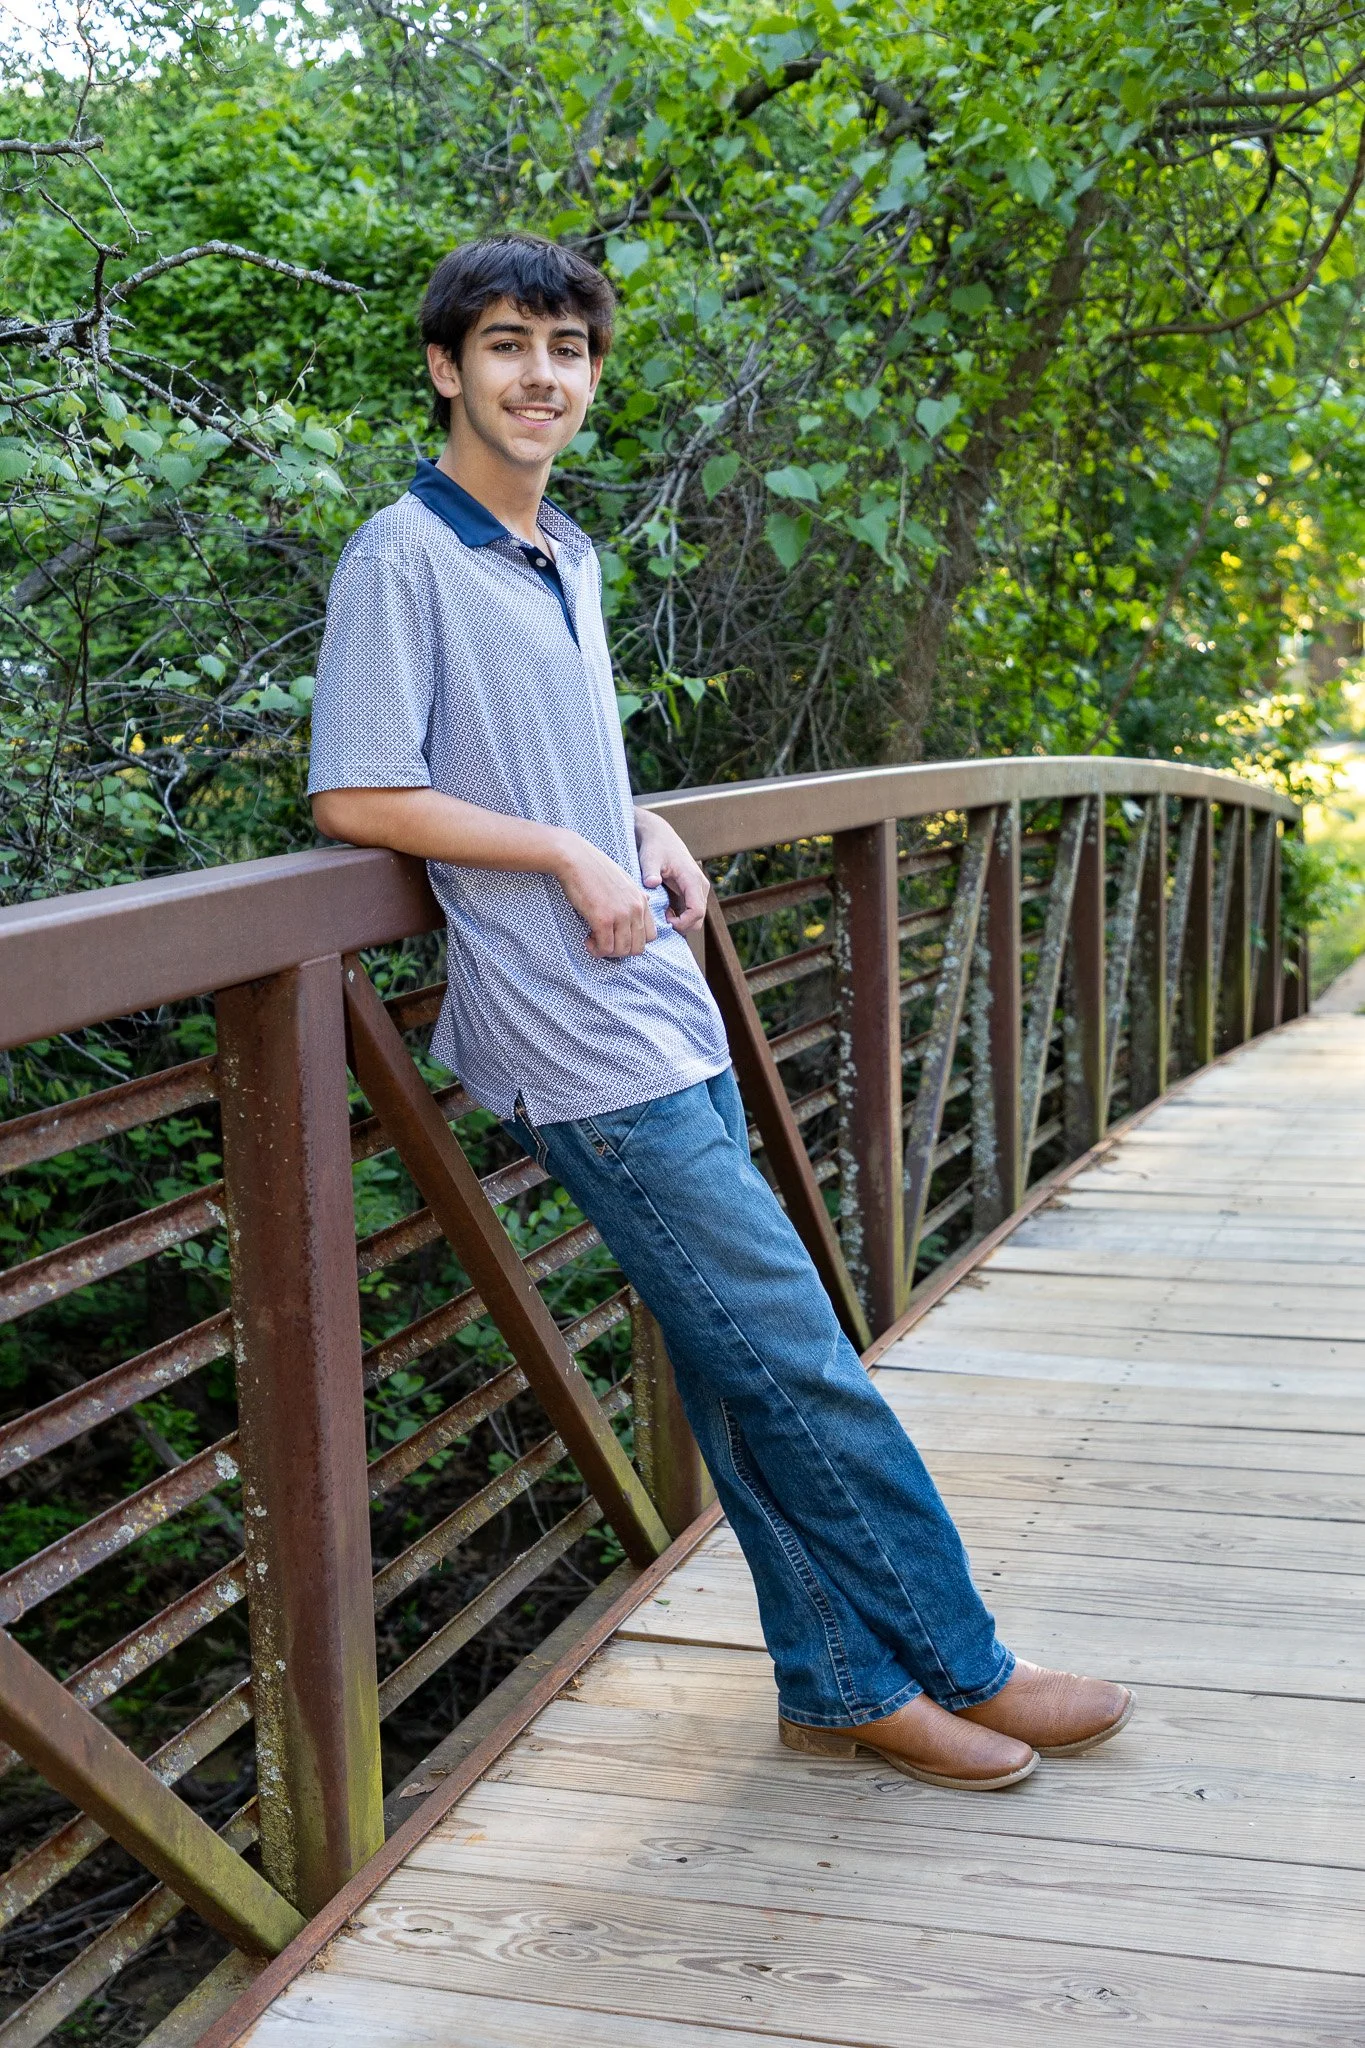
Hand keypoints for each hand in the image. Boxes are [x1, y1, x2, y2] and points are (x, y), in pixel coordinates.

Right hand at [553, 832, 657, 956]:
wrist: (576, 858)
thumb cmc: (594, 869)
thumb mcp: (623, 881)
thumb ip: (633, 897)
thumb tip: (641, 906)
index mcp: (641, 900)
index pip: (650, 936)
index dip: (633, 941)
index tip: (617, 936)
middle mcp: (635, 909)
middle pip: (637, 948)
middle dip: (620, 951)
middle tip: (604, 942)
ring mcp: (620, 915)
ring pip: (622, 951)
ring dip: (607, 952)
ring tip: (594, 941)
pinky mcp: (603, 919)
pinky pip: (605, 948)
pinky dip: (596, 950)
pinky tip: (588, 941)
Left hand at [635, 808, 709, 934]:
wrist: (660, 836)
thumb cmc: (655, 847)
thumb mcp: (650, 858)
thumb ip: (650, 871)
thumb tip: (651, 883)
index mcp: (693, 879)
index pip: (697, 911)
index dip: (683, 923)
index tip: (665, 922)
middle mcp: (700, 886)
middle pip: (699, 918)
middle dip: (681, 926)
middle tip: (661, 922)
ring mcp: (698, 890)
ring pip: (696, 917)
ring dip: (680, 922)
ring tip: (661, 916)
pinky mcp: (693, 892)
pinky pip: (691, 911)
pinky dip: (680, 917)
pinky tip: (664, 912)